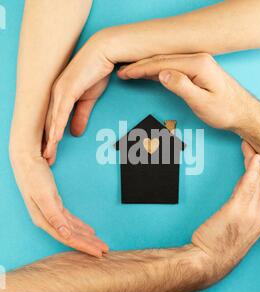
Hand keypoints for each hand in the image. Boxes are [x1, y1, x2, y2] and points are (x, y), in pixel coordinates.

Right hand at [10, 152, 108, 256]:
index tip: (97, 252)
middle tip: (104, 249)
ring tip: (99, 243)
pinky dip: (80, 225)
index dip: (83, 246)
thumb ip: (54, 216)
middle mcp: (49, 219)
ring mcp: (52, 213)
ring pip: (73, 229)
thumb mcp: (45, 197)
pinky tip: (88, 231)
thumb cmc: (34, 178)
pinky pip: (70, 220)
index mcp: (45, 220)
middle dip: (88, 244)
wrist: (28, 163)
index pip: (68, 238)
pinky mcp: (56, 205)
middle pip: (72, 236)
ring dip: (86, 236)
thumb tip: (64, 234)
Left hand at [43, 34, 113, 164]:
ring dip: (50, 139)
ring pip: (52, 120)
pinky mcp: (68, 89)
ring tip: (48, 154)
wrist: (103, 53)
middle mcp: (56, 94)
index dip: (50, 138)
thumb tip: (75, 133)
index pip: (52, 122)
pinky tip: (55, 138)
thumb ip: (81, 116)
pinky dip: (57, 126)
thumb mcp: (89, 100)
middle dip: (47, 143)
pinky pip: (61, 112)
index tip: (50, 152)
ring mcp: (60, 91)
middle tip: (46, 159)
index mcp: (60, 96)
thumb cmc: (96, 73)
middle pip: (49, 124)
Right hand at [118, 53, 257, 130]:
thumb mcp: (203, 102)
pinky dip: (158, 70)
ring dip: (148, 67)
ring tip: (131, 71)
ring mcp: (198, 63)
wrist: (242, 112)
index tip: (126, 73)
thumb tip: (162, 74)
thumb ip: (182, 86)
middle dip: (140, 66)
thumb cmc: (226, 110)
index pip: (162, 63)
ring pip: (166, 62)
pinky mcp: (198, 70)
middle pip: (162, 59)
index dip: (141, 68)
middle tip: (123, 72)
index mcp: (198, 64)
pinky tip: (150, 73)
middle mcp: (198, 59)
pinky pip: (173, 67)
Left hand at [191, 141, 259, 278]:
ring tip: (249, 145)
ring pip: (257, 179)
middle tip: (251, 145)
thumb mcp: (236, 223)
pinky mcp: (239, 209)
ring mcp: (253, 213)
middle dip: (257, 161)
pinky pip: (249, 184)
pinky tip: (253, 158)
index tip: (255, 157)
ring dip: (254, 160)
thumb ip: (242, 204)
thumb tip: (242, 187)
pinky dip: (252, 169)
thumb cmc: (220, 242)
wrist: (209, 259)